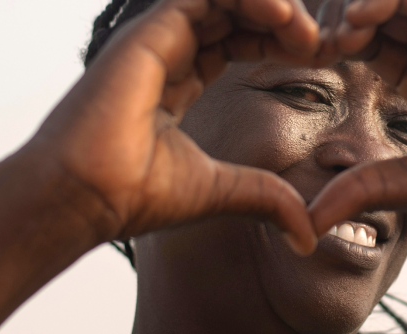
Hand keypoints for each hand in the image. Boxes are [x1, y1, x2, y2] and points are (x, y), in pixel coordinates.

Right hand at [21, 0, 319, 252]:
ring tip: (306, 34)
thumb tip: (307, 237)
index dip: (278, 44)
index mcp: (178, 80)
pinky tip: (282, 18)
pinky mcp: (148, 33)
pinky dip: (247, 0)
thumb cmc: (135, 196)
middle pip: (233, 14)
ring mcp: (155, 39)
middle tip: (320, 43)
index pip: (236, 42)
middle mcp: (167, 53)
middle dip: (282, 22)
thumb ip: (266, 199)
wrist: (86, 197)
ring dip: (271, 8)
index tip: (319, 57)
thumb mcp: (221, 192)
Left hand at [309, 0, 406, 234]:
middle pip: (377, 17)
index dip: (331, 46)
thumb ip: (362, 189)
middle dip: (340, 19)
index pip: (366, 48)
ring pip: (401, 0)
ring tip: (338, 29)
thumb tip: (305, 223)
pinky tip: (366, 15)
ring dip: (363, 7)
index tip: (300, 56)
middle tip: (309, 35)